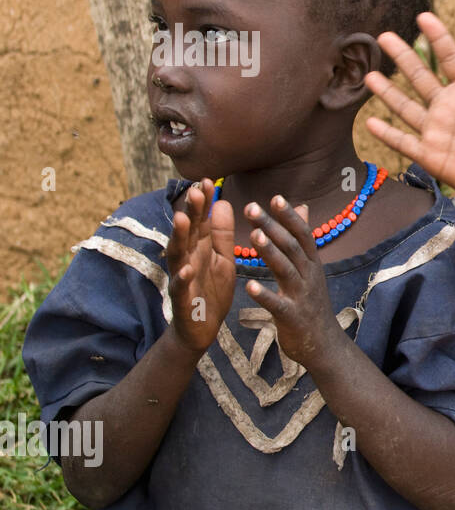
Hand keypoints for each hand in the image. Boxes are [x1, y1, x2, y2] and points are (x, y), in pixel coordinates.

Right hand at [166, 179, 234, 352]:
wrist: (202, 328)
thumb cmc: (211, 290)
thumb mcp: (222, 258)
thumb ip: (221, 234)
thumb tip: (222, 202)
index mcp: (199, 248)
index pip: (199, 221)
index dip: (202, 203)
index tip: (208, 180)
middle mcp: (187, 258)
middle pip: (187, 232)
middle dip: (190, 211)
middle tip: (196, 190)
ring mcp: (182, 278)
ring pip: (177, 254)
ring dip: (178, 236)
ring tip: (181, 219)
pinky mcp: (182, 299)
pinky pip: (180, 287)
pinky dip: (182, 277)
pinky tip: (186, 268)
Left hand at [242, 197, 345, 368]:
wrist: (323, 344)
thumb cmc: (311, 305)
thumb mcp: (311, 270)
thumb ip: (302, 239)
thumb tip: (302, 207)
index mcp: (312, 264)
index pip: (303, 234)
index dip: (289, 216)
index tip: (274, 197)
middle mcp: (309, 276)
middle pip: (292, 247)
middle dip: (272, 226)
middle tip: (252, 208)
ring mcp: (302, 296)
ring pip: (286, 270)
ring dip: (271, 252)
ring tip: (254, 236)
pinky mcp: (292, 317)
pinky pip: (277, 304)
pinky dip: (264, 295)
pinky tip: (249, 286)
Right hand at [365, 13, 454, 214]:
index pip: (451, 60)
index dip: (438, 39)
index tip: (424, 18)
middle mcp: (449, 108)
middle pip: (421, 78)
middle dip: (404, 57)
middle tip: (384, 36)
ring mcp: (437, 131)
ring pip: (406, 107)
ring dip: (388, 93)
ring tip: (369, 76)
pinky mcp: (431, 155)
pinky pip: (405, 143)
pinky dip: (388, 134)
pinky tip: (371, 122)